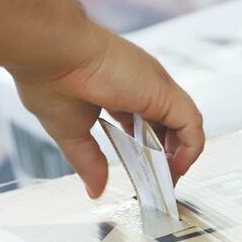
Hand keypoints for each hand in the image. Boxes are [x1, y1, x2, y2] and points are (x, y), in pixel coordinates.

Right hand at [10, 25, 203, 197]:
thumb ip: (88, 161)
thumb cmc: (49, 77)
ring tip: (166, 181)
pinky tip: (175, 168)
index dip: (145, 148)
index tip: (141, 172)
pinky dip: (189, 149)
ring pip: (183, 125)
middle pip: (166, 125)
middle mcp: (140, 85)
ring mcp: (154, 87)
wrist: (51, 52)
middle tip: (157, 183)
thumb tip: (94, 188)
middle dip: (164, 156)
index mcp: (117, 88)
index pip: (142, 121)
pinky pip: (191, 125)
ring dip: (179, 156)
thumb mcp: (70, 132)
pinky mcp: (163, 92)